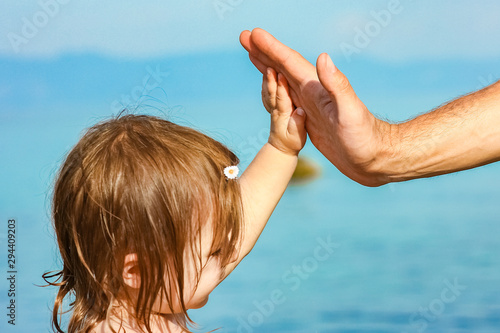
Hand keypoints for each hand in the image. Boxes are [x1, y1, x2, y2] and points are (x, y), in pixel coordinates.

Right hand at [241, 28, 392, 185]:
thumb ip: (338, 86)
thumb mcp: (351, 113)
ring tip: (253, 55)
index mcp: (318, 89)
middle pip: (282, 66)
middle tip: (244, 37)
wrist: (375, 158)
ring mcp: (311, 105)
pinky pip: (286, 99)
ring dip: (267, 67)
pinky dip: (275, 90)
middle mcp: (313, 93)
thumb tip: (323, 57)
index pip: (290, 63)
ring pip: (282, 80)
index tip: (252, 34)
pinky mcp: (310, 119)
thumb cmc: (366, 139)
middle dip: (263, 51)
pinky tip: (273, 88)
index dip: (270, 48)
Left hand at [262, 67, 306, 155]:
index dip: (280, 87)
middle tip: (268, 65)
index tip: (280, 74)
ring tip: (262, 62)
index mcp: (284, 115)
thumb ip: (299, 124)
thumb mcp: (298, 136)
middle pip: (271, 92)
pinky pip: (267, 92)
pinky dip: (265, 81)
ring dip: (265, 76)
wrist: (281, 148)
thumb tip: (300, 111)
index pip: (281, 99)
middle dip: (270, 78)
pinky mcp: (272, 106)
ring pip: (267, 90)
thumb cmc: (292, 142)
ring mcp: (272, 107)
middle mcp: (276, 109)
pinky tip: (266, 71)